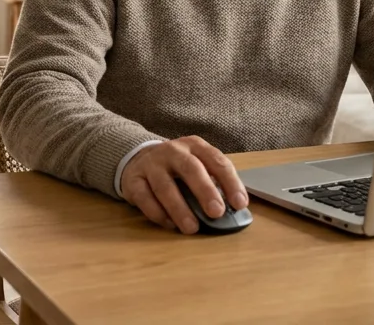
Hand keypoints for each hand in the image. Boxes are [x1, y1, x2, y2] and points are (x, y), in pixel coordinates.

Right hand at [120, 135, 248, 233]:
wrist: (139, 158)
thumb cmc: (177, 168)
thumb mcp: (197, 165)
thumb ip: (213, 183)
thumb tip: (233, 211)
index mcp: (195, 146)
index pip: (216, 161)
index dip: (230, 182)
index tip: (240, 204)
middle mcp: (173, 151)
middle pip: (190, 169)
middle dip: (205, 191)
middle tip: (216, 213)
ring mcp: (151, 164)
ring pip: (164, 186)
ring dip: (179, 209)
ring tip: (191, 228)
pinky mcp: (133, 180)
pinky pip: (145, 198)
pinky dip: (158, 213)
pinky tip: (170, 225)